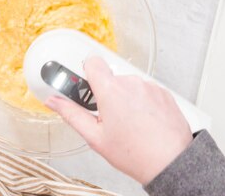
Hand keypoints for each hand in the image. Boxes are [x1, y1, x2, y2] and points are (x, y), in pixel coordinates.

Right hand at [45, 57, 191, 184]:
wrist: (170, 162)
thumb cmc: (135, 153)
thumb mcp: (95, 137)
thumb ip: (71, 114)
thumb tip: (54, 101)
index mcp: (111, 90)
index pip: (92, 62)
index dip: (86, 73)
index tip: (86, 86)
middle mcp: (131, 83)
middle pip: (111, 78)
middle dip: (107, 94)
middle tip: (108, 117)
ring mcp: (150, 87)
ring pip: (129, 85)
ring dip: (126, 98)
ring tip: (129, 123)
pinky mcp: (164, 93)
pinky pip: (146, 91)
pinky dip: (143, 103)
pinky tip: (143, 122)